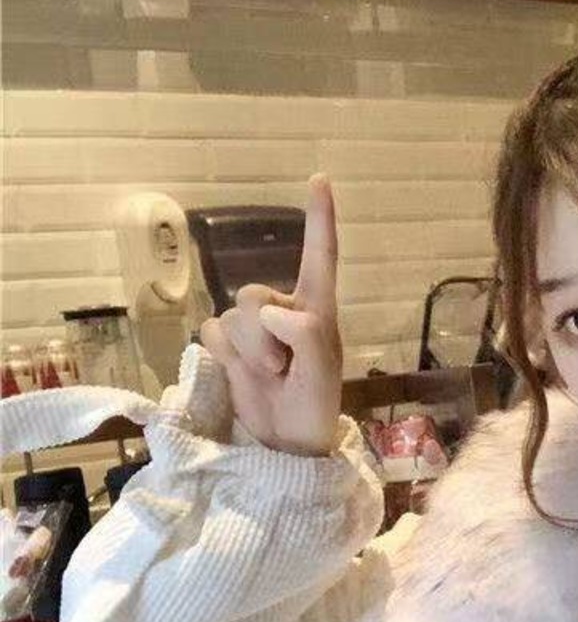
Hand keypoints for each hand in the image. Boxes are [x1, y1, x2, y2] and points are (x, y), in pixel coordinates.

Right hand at [199, 173, 342, 456]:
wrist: (289, 442)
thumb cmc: (317, 404)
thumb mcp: (322, 370)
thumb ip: (303, 332)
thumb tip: (268, 311)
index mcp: (316, 308)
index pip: (319, 256)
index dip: (318, 218)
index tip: (319, 179)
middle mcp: (282, 308)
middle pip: (253, 295)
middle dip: (264, 335)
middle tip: (283, 369)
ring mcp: (252, 327)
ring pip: (231, 316)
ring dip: (249, 351)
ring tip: (272, 377)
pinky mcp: (227, 345)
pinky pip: (211, 331)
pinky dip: (226, 356)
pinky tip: (244, 374)